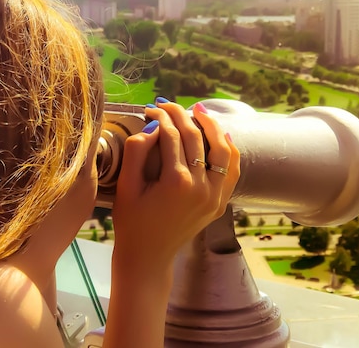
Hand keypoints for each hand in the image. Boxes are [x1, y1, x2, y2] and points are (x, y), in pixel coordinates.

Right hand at [112, 100, 239, 273]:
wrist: (149, 256)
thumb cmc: (132, 221)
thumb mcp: (127, 186)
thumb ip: (137, 152)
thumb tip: (153, 125)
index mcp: (176, 182)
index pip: (172, 136)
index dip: (162, 117)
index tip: (152, 107)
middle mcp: (201, 187)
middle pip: (196, 138)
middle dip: (182, 115)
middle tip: (169, 104)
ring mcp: (214, 196)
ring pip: (222, 151)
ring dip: (211, 127)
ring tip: (198, 110)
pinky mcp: (219, 203)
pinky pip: (231, 170)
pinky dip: (229, 150)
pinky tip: (220, 135)